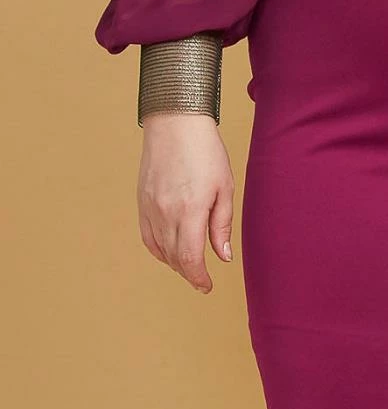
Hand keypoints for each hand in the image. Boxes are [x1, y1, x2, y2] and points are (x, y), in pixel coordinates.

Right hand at [138, 114, 235, 293]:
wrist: (176, 123)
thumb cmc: (206, 151)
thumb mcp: (224, 187)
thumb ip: (221, 225)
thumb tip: (222, 257)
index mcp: (190, 212)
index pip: (191, 260)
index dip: (199, 278)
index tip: (207, 285)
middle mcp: (166, 214)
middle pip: (175, 259)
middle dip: (190, 273)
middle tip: (202, 277)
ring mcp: (150, 209)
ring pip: (160, 250)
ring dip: (175, 262)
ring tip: (190, 263)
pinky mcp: (141, 202)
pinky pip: (147, 237)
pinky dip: (159, 249)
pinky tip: (170, 250)